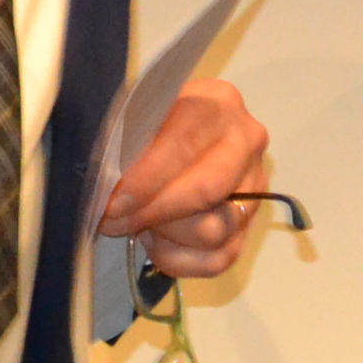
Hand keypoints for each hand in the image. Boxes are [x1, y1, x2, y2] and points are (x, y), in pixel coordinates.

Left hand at [100, 79, 271, 280]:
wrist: (161, 142)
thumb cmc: (139, 127)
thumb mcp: (129, 119)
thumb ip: (122, 143)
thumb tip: (107, 190)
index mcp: (218, 103)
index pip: (186, 144)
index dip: (148, 178)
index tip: (113, 203)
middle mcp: (247, 140)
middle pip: (207, 190)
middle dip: (154, 211)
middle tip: (114, 220)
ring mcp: (255, 184)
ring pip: (214, 230)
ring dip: (166, 235)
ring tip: (139, 224)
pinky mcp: (250, 222)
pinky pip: (220, 258)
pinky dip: (180, 260)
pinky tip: (158, 242)